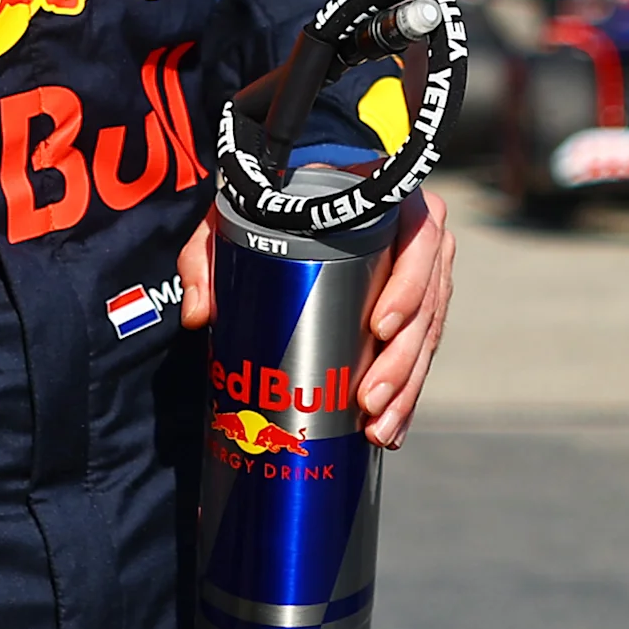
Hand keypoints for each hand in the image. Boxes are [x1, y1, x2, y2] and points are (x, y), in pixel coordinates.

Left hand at [176, 189, 456, 450]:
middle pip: (427, 303)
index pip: (419, 238)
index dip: (408, 287)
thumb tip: (201, 314)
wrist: (293, 202)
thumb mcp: (232, 217)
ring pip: (426, 335)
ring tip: (377, 428)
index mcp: (387, 200)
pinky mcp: (415, 309)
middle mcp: (416, 235)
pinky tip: (390, 428)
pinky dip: (408, 393)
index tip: (378, 328)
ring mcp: (422, 274)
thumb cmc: (269, 203)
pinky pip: (421, 353)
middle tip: (368, 400)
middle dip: (401, 360)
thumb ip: (204, 256)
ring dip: (407, 387)